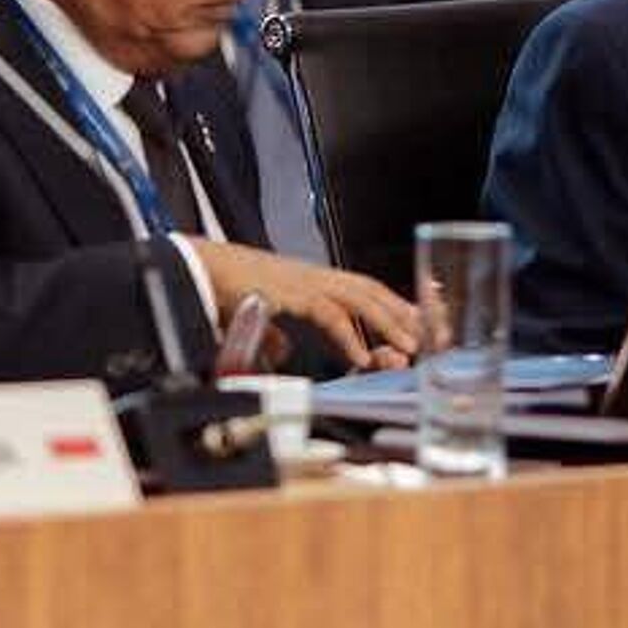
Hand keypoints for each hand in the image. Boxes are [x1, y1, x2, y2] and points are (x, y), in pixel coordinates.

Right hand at [191, 240, 418, 369]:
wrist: (193, 271)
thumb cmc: (222, 291)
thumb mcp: (255, 322)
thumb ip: (273, 338)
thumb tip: (281, 353)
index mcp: (312, 282)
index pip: (365, 290)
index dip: (395, 303)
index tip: (423, 319)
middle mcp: (315, 278)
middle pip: (372, 290)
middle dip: (406, 311)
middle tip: (433, 335)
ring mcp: (304, 282)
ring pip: (360, 298)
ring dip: (389, 322)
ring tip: (411, 348)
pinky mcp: (289, 293)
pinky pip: (329, 314)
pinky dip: (349, 336)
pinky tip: (363, 357)